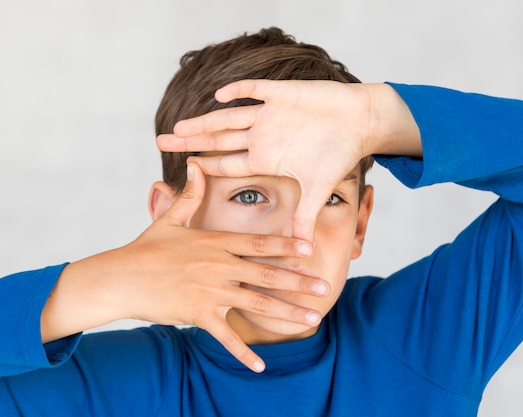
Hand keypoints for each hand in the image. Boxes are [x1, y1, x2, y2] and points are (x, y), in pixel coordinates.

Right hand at [42, 163, 328, 372]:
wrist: (119, 278)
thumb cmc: (145, 248)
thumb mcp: (169, 219)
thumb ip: (189, 195)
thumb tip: (196, 165)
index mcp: (213, 241)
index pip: (257, 242)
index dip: (285, 246)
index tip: (309, 249)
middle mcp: (217, 265)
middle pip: (265, 273)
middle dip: (298, 281)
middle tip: (323, 287)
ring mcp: (209, 291)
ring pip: (256, 303)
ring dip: (286, 312)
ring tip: (312, 318)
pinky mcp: (197, 314)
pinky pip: (225, 336)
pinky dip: (242, 352)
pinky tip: (261, 366)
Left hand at [156, 80, 420, 242]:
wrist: (361, 121)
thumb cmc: (339, 153)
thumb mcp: (319, 188)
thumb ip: (305, 216)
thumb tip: (301, 249)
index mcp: (267, 158)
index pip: (229, 163)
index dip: (205, 165)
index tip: (182, 167)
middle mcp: (263, 136)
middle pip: (219, 139)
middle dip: (190, 141)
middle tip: (160, 142)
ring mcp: (270, 115)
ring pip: (229, 117)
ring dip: (205, 121)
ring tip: (179, 125)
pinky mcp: (283, 94)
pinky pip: (257, 90)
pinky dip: (240, 91)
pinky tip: (219, 95)